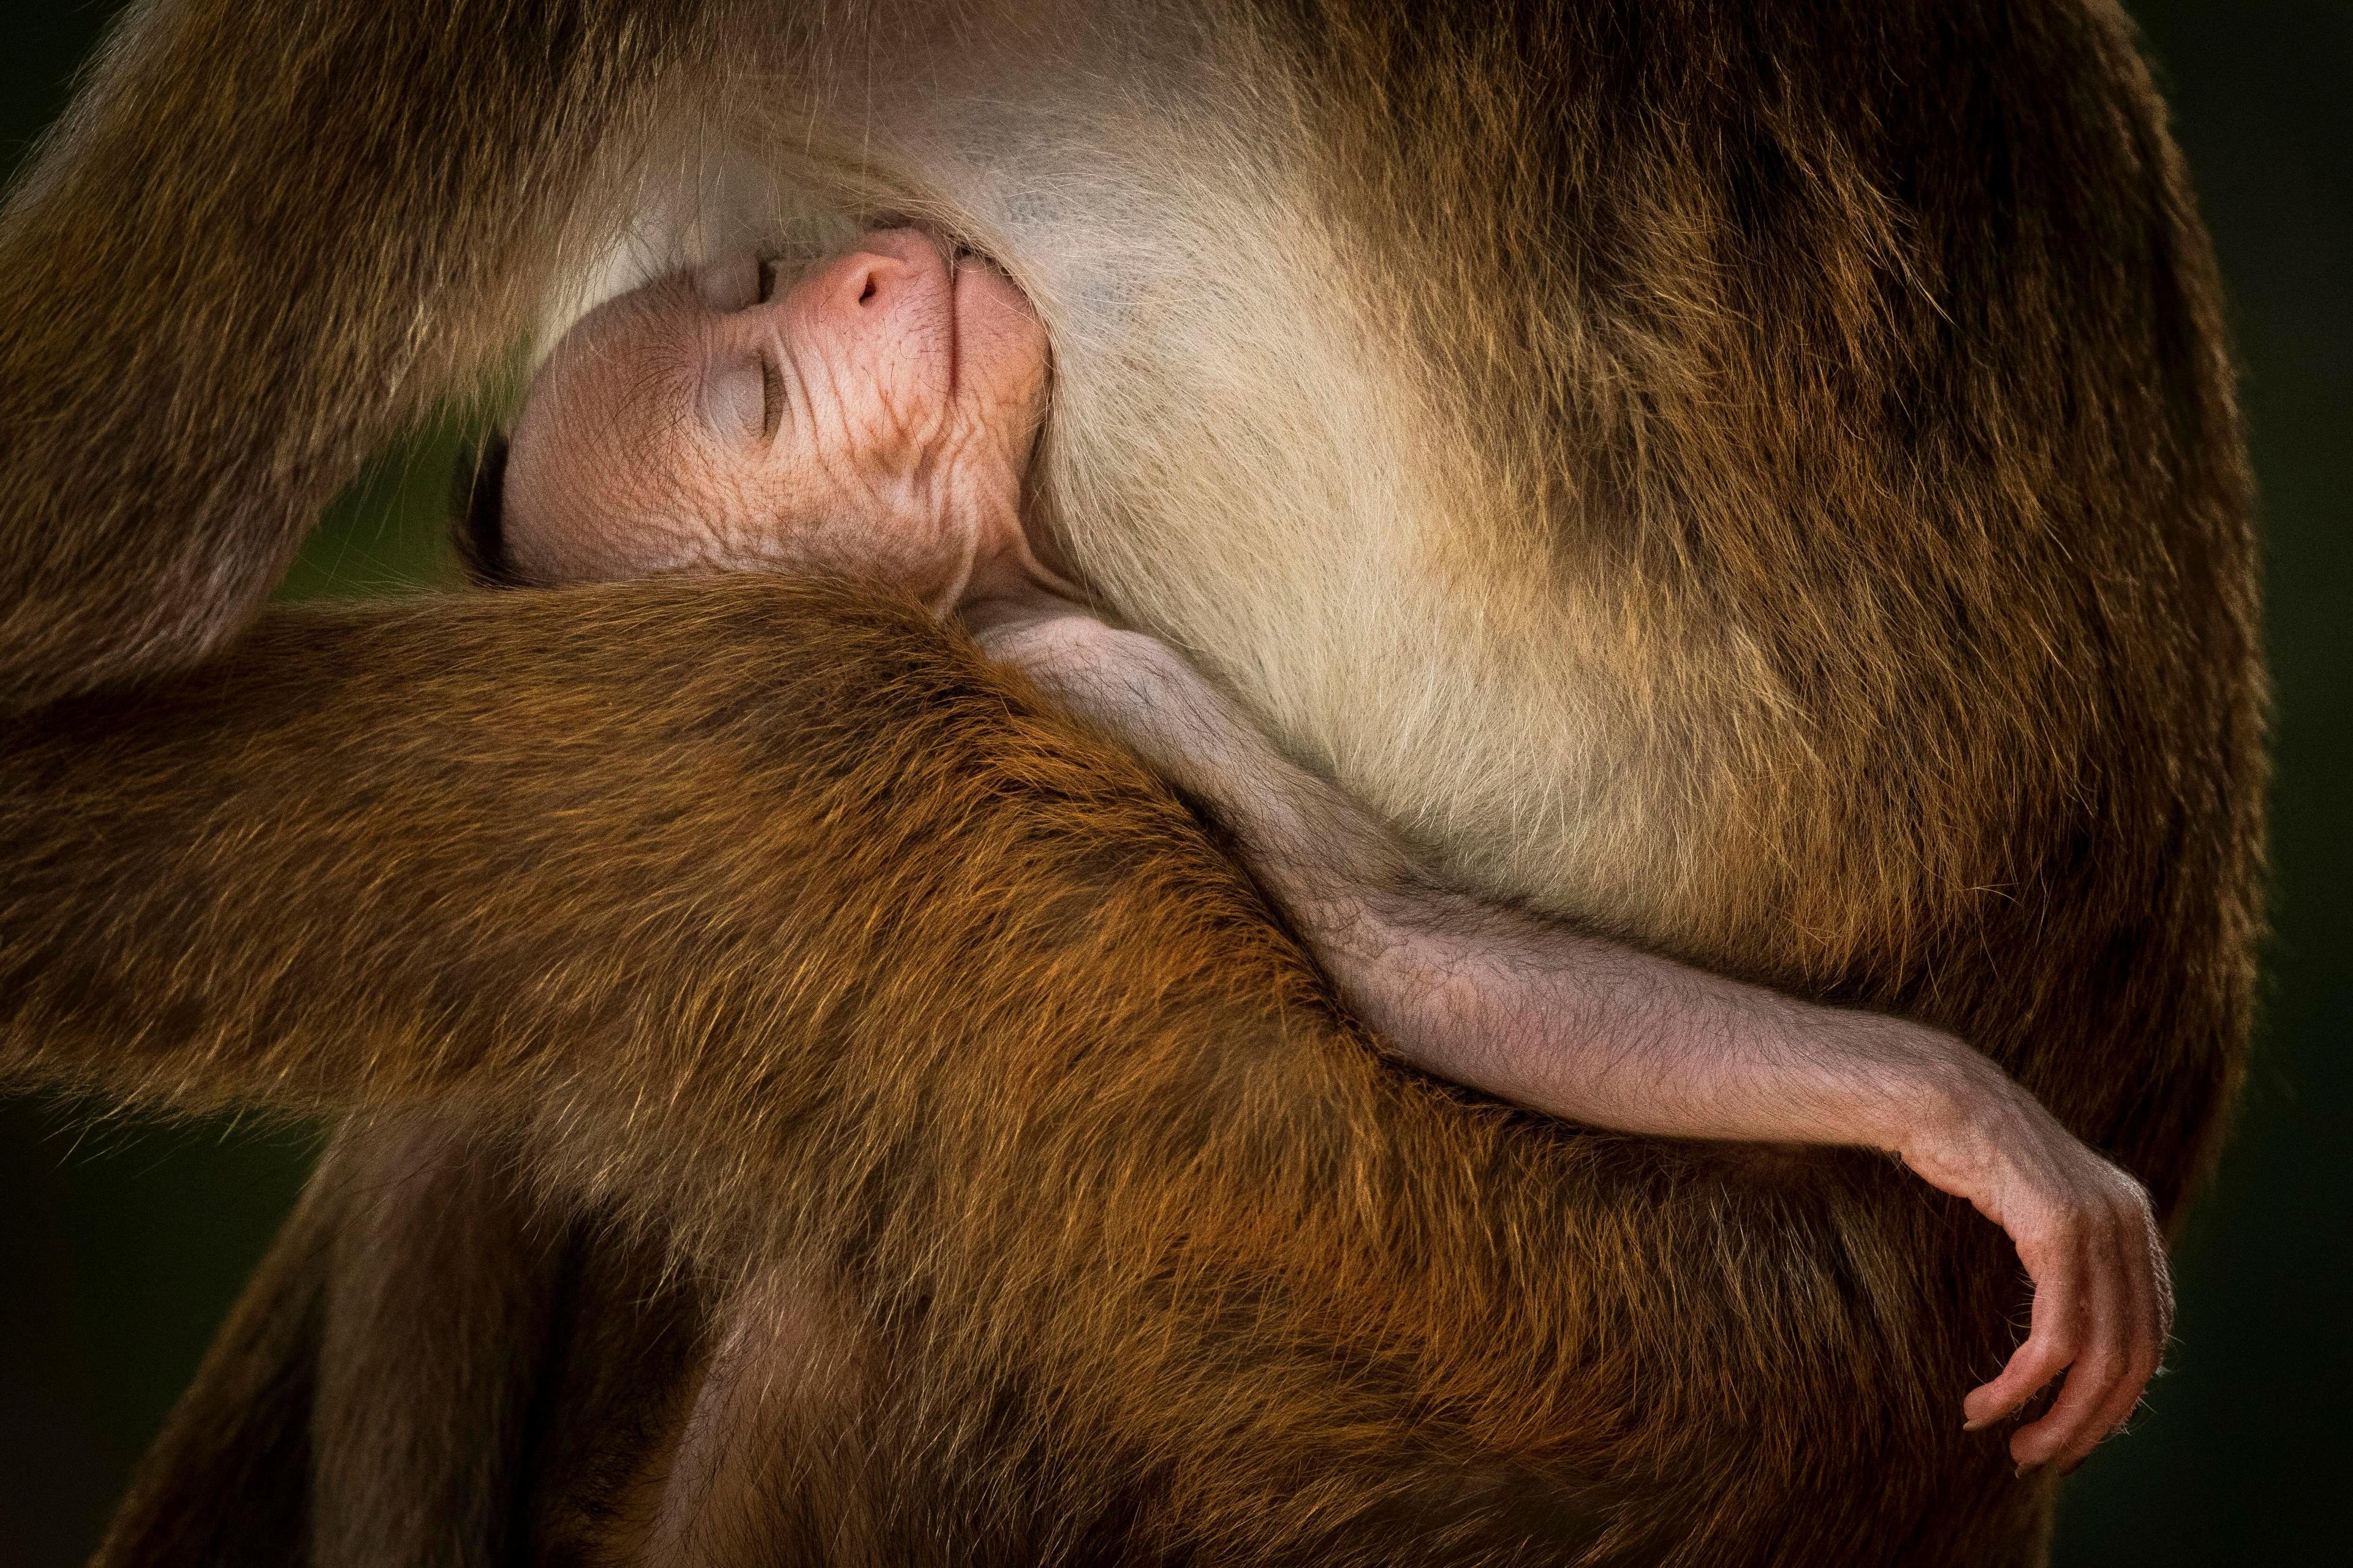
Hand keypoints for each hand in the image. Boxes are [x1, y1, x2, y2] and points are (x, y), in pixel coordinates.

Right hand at [1895, 1055, 2171, 1474]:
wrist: (1933, 1094)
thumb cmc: (1965, 1153)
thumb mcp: (2034, 1208)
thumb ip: (2068, 1257)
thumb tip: (2069, 1335)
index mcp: (2135, 1219)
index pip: (2150, 1337)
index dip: (2115, 1399)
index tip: (2070, 1432)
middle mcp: (2131, 1221)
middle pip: (2133, 1358)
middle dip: (2088, 1421)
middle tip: (2039, 1455)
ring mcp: (2101, 1223)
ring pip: (2098, 1357)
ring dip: (2054, 1415)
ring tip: (2011, 1441)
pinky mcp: (2059, 1229)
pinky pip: (2055, 1335)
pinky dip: (2024, 1382)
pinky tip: (1990, 1400)